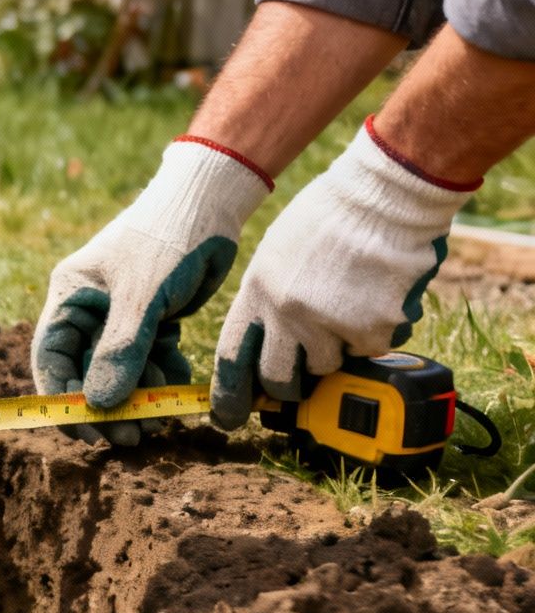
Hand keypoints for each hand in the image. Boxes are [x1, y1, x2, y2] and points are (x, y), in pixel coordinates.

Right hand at [33, 140, 269, 444]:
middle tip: (133, 436)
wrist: (213, 199)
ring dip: (140, 396)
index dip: (64, 399)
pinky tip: (179, 388)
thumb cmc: (168, 236)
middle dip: (109, 405)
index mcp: (70, 297)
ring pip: (122, 370)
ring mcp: (122, 315)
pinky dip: (163, 376)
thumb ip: (120, 351)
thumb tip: (99, 405)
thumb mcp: (142, 296)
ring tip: (161, 416)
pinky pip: (151, 359)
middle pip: (87, 371)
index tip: (88, 432)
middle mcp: (90, 310)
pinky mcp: (154, 318)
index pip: (52, 358)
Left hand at [211, 122, 471, 429]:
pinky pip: (371, 351)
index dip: (230, 392)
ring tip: (350, 308)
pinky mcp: (370, 328)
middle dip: (290, 385)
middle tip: (304, 377)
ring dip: (339, 349)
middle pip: (279, 377)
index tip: (230, 416)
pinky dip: (378, 333)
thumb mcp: (278, 255)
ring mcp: (328, 323)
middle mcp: (286, 313)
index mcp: (257, 292)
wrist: (382, 196)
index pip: (232, 356)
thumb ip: (270, 298)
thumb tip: (267, 342)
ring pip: (329, 366)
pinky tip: (378, 297)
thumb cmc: (332, 217)